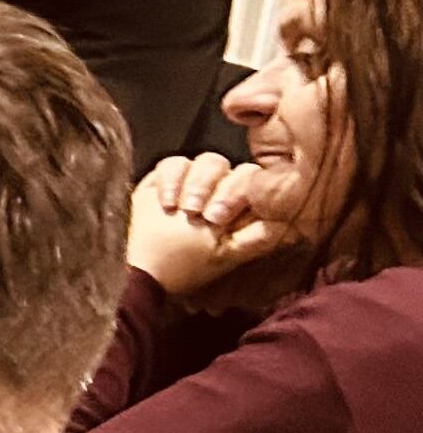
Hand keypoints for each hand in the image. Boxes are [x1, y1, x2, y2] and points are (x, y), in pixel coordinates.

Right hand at [129, 154, 280, 297]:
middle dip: (219, 190)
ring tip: (184, 210)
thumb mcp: (226, 258)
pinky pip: (173, 163)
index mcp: (239, 206)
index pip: (253, 182)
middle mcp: (219, 189)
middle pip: (234, 168)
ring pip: (207, 161)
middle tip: (204, 216)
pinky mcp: (163, 179)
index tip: (221, 218)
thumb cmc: (185, 267)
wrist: (141, 271)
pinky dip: (170, 180)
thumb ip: (257, 239)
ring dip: (197, 184)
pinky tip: (166, 204)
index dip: (243, 193)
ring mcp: (191, 182)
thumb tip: (291, 224)